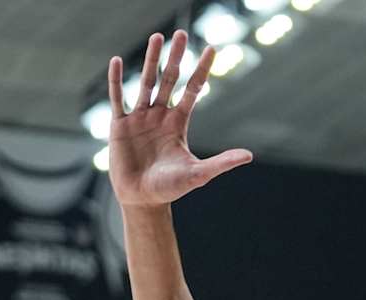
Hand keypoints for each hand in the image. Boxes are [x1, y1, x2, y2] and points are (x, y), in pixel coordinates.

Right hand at [106, 30, 251, 208]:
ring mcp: (140, 119)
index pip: (192, 90)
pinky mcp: (120, 126)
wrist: (142, 201)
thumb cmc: (170, 189)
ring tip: (156, 37)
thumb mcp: (198, 174)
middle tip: (181, 33)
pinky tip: (117, 61)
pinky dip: (117, 81)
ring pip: (146, 83)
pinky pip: (118, 98)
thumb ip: (222, 163)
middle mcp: (160, 116)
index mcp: (178, 123)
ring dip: (150, 60)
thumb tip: (248, 156)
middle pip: (170, 80)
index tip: (212, 48)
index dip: (201, 70)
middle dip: (176, 57)